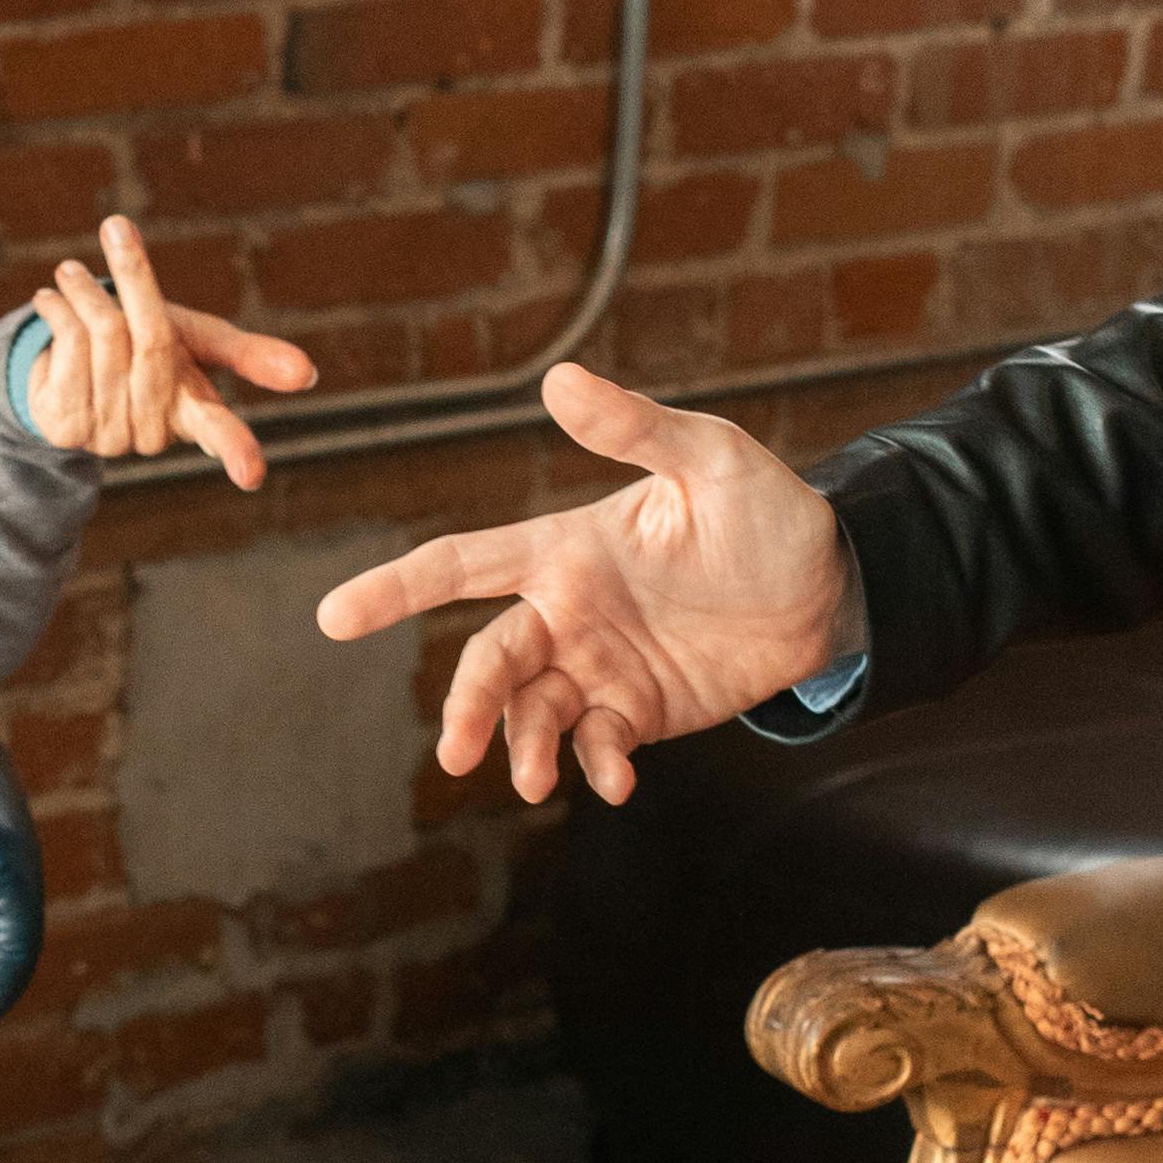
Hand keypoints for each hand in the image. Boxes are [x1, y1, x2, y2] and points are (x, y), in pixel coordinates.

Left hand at [18, 217, 319, 488]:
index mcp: (194, 411)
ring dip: (85, 290)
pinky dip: (59, 309)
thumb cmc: (149, 349)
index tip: (252, 475)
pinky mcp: (64, 426)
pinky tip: (51, 303)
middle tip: (115, 229)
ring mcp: (106, 434)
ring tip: (71, 274)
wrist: (67, 365)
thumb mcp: (200, 344)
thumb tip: (308, 374)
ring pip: (104, 336)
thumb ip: (249, 354)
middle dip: (133, 278)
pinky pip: (69, 346)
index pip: (220, 432)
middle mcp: (154, 432)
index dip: (238, 449)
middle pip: (153, 341)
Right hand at [307, 362, 853, 803]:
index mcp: (564, 550)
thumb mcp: (707, 457)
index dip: (395, 589)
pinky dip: (596, 768)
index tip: (333, 618)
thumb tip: (558, 380)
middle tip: (455, 750)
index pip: (460, 565)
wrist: (829, 584)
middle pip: (488, 661)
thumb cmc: (763, 508)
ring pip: (531, 713)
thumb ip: (634, 429)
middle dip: (466, 704)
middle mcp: (567, 612)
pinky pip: (597, 745)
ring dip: (522, 749)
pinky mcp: (639, 712)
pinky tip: (618, 783)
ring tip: (535, 781)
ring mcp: (599, 667)